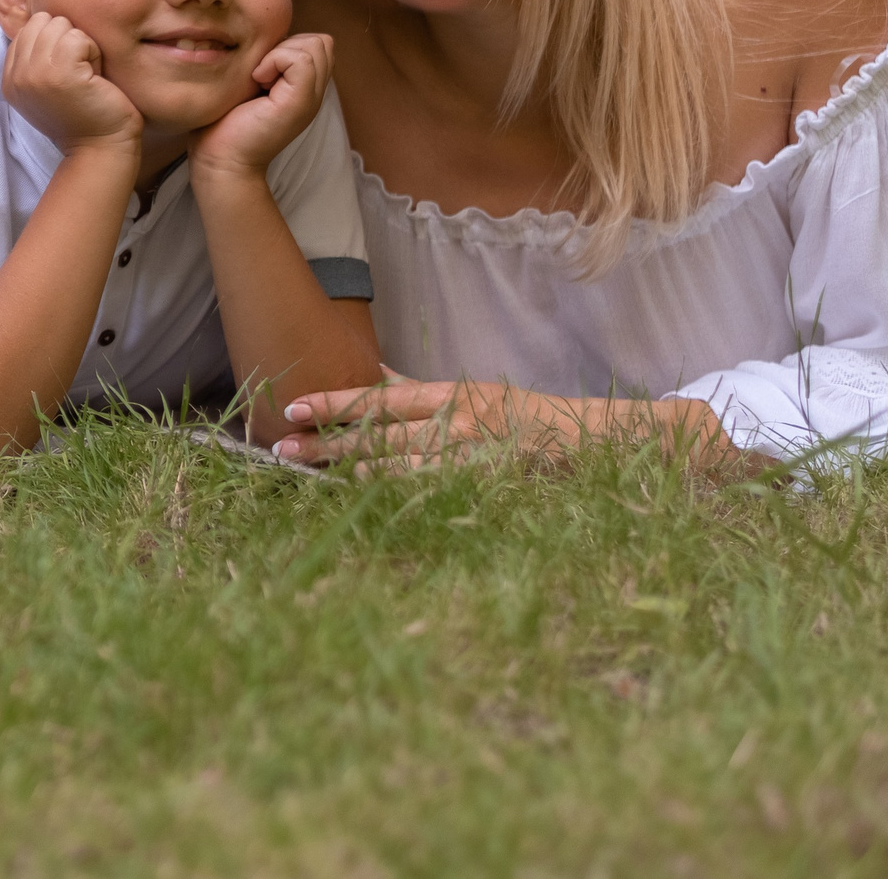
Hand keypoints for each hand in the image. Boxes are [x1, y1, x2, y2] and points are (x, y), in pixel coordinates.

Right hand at [1, 12, 140, 153]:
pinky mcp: (60, 74)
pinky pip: (79, 38)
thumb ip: (35, 59)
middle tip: (78, 72)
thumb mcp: (46, 87)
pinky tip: (94, 77)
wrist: (99, 148)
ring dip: (82, 45)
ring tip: (86, 75)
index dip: (54, 42)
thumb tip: (44, 20)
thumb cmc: (82, 115)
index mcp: (10, 79)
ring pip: (61, 25)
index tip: (66, 73)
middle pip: (43, 20)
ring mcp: (36, 74)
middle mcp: (17, 76)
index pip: (28, 28)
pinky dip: (93, 53)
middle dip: (67, 39)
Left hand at [192, 32, 332, 180]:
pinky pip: (301, 59)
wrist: (222, 161)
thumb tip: (264, 36)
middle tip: (260, 73)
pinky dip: (275, 60)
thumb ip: (268, 62)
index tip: (260, 68)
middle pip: (322, 41)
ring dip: (280, 53)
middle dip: (288, 45)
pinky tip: (258, 81)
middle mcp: (314, 92)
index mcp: (305, 87)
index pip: (318, 43)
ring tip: (259, 79)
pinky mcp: (300, 102)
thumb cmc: (225, 123)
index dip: (289, 44)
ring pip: (316, 45)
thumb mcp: (250, 83)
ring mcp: (311, 98)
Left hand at [270, 369, 750, 473]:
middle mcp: (462, 425)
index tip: (295, 407)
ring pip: (401, 473)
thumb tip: (376, 377)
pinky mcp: (490, 494)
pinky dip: (397, 504)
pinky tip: (364, 510)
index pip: (384, 398)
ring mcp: (477, 463)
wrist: (604, 447)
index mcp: (456, 396)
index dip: (338, 403)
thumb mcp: (476, 397)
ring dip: (352, 477)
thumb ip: (423, 392)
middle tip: (283, 451)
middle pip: (382, 437)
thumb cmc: (529, 420)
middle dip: (330, 445)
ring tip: (307, 480)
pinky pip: (434, 502)